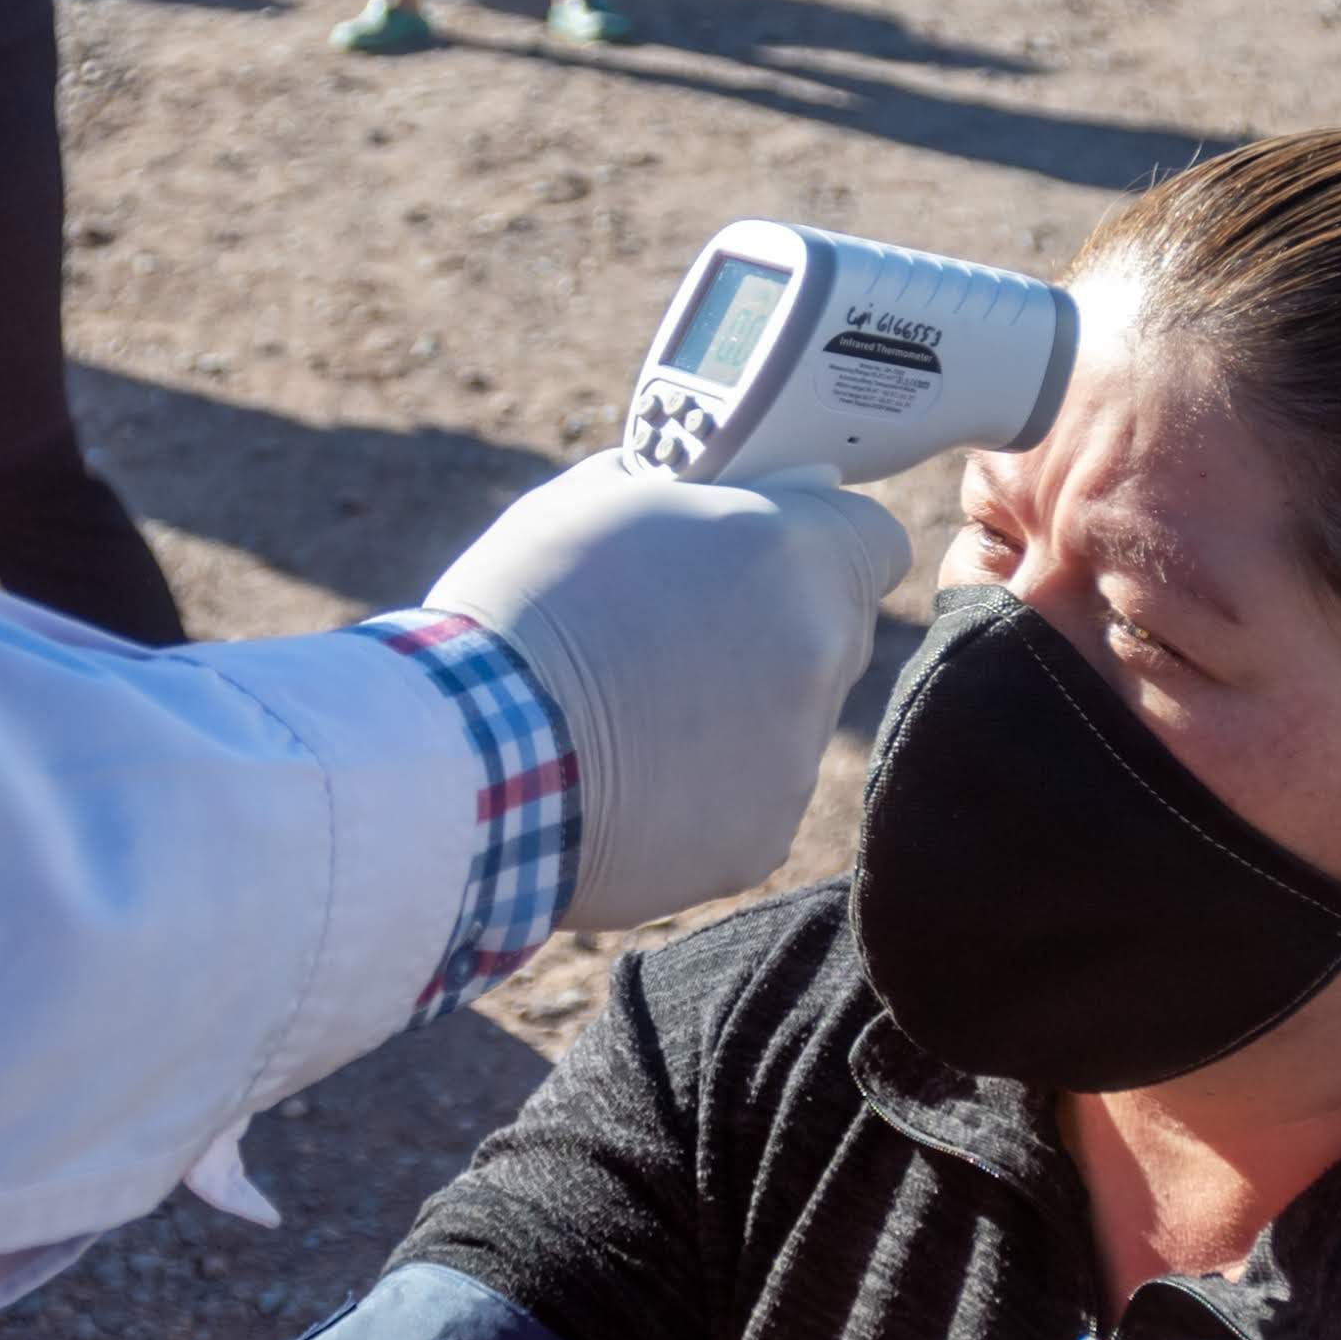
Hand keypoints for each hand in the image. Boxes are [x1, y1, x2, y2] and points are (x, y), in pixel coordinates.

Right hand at [418, 454, 911, 931]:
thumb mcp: (594, 500)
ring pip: (789, 726)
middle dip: (773, 633)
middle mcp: (818, 655)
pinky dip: (700, 795)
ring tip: (629, 720)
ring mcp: (795, 759)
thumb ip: (686, 498)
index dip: (824, 544)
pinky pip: (748, 804)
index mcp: (792, 554)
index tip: (772, 557)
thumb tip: (715, 497)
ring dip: (733, 718)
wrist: (464, 761)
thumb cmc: (520, 611)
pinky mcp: (758, 842)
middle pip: (833, 636)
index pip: (876, 541)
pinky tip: (624, 783)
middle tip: (675, 640)